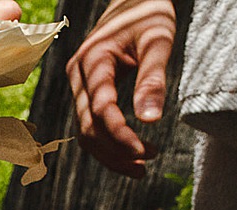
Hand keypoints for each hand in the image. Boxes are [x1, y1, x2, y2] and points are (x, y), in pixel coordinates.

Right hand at [66, 0, 175, 177]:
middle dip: (117, 151)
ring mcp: (79, 85)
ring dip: (111, 155)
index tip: (146, 152)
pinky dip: (109, 145)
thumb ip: (153, 78)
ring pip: (86, 133)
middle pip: (88, 128)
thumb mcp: (158, 39)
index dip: (121, 136)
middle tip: (150, 160)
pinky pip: (90, 126)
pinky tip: (132, 153)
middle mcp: (79, 75)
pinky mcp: (86, 91)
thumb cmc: (148, 12)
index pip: (101, 110)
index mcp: (93, 59)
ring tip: (142, 167)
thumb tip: (151, 120)